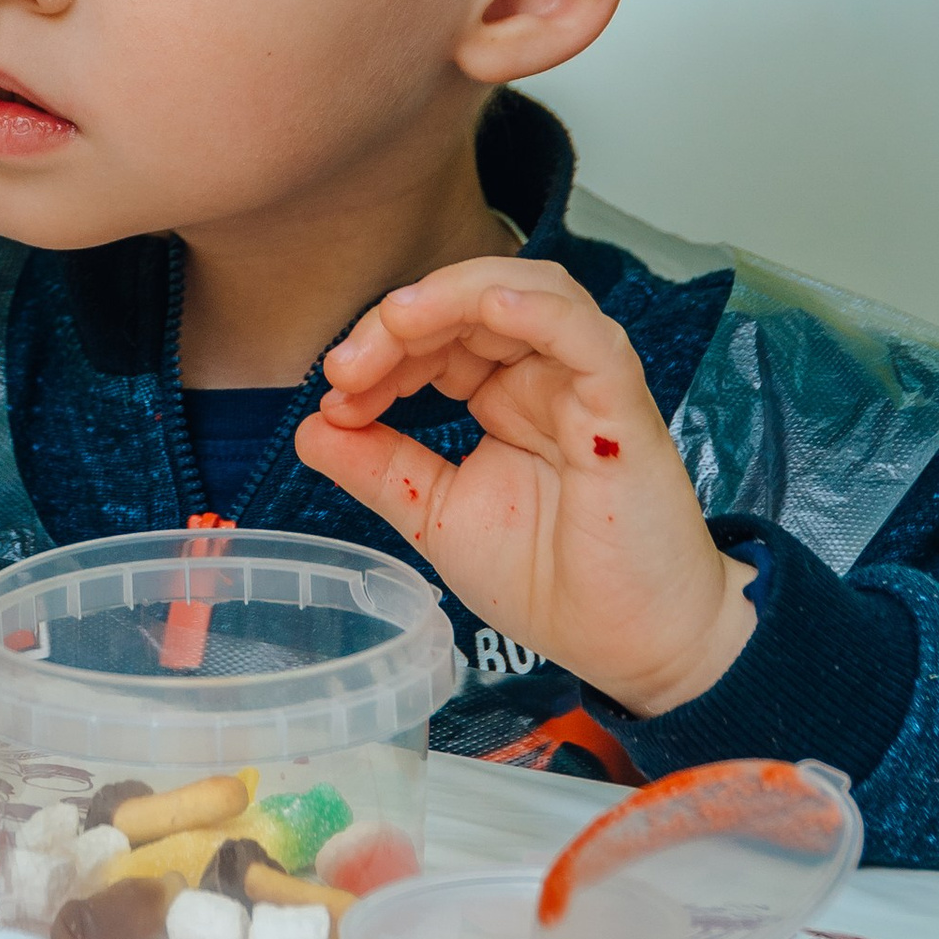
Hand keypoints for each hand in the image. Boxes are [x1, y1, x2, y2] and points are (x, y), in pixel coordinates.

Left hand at [296, 257, 754, 719]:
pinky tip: (493, 306)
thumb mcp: (438, 517)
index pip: (436, 336)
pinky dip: (541, 309)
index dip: (379, 350)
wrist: (630, 645)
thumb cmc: (553, 580)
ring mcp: (585, 386)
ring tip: (400, 321)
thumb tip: (309, 428)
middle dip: (400, 321)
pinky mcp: (623, 408)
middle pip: (471, 302)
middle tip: (348, 366)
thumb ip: (379, 469)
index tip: (336, 396)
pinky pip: (587, 337)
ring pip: (529, 293)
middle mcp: (543, 378)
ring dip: (456, 296)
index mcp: (502, 396)